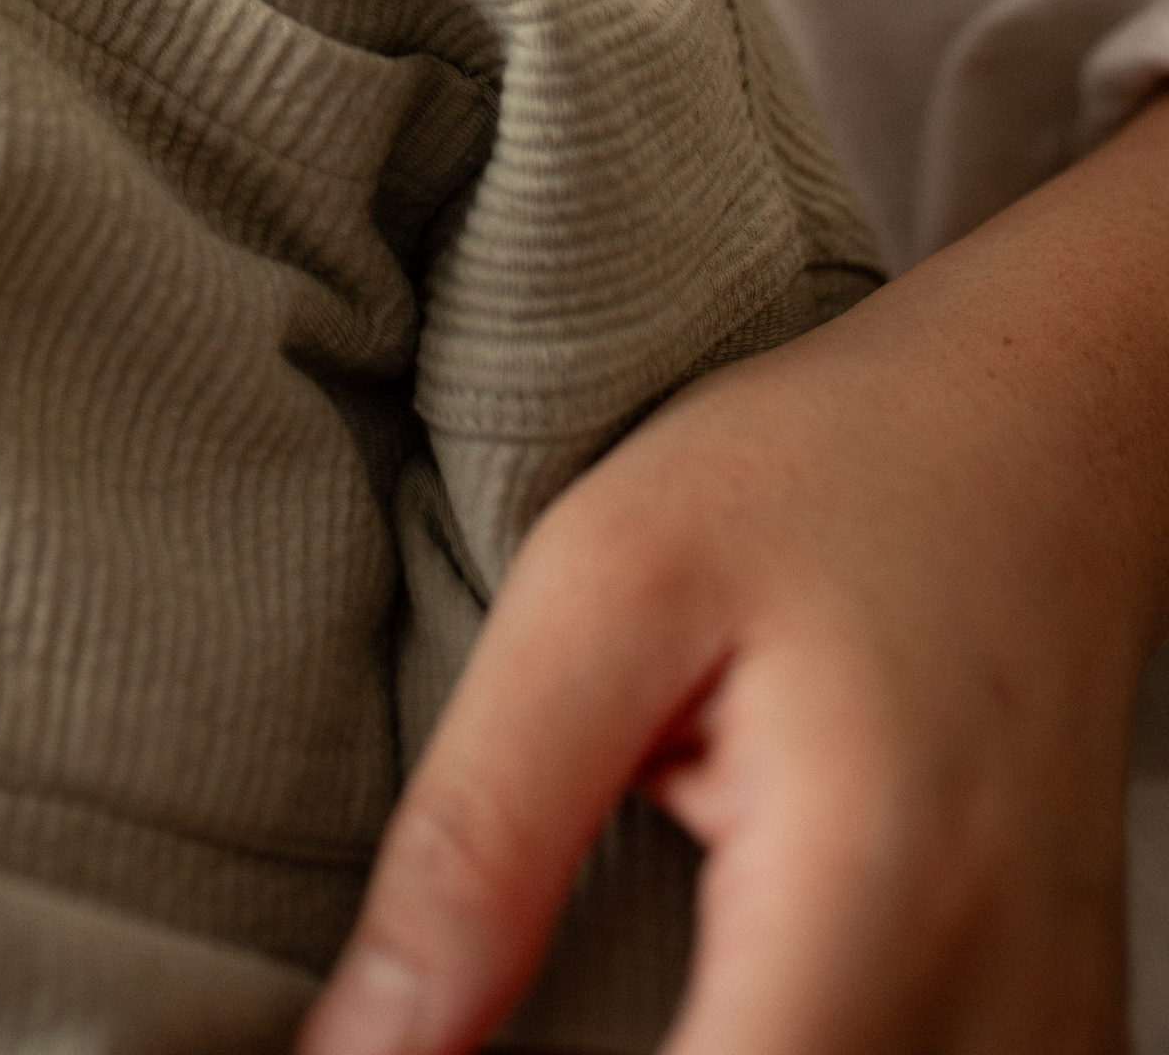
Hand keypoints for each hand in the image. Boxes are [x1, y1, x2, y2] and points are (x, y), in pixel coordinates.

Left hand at [301, 98, 1168, 1054]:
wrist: (1039, 426)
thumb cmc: (823, 471)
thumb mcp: (603, 588)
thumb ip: (482, 834)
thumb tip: (359, 1048)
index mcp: (873, 894)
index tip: (423, 1052)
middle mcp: (997, 1009)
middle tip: (481, 1011)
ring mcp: (1048, 1037)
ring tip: (593, 989)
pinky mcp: (1060, 1034)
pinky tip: (721, 993)